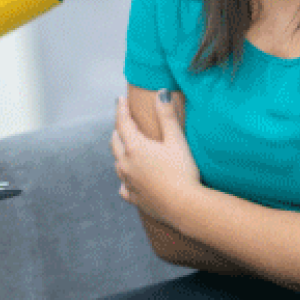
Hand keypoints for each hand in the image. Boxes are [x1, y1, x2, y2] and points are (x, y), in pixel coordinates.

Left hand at [112, 90, 200, 225]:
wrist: (184, 206)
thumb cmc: (182, 171)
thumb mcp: (176, 140)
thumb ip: (167, 116)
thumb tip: (160, 93)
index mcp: (134, 147)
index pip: (123, 122)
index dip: (121, 109)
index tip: (120, 99)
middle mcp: (126, 164)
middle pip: (115, 142)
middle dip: (119, 129)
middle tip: (124, 121)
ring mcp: (128, 182)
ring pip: (117, 163)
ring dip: (120, 152)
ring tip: (125, 147)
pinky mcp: (134, 198)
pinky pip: (124, 186)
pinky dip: (125, 179)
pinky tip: (127, 181)